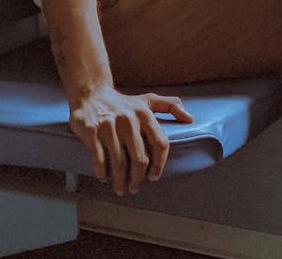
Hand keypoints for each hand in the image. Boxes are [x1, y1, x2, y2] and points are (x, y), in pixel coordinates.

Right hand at [69, 86, 193, 194]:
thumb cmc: (124, 103)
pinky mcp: (91, 130)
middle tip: (134, 188)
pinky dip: (102, 172)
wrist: (92, 94)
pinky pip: (99, 159)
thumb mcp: (148, 100)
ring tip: (120, 188)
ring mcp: (109, 124)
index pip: (160, 144)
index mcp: (144, 113)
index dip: (159, 164)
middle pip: (140, 159)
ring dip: (119, 180)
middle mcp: (128, 119)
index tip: (154, 177)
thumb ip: (170, 106)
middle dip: (137, 179)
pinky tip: (104, 177)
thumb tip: (190, 119)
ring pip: (119, 163)